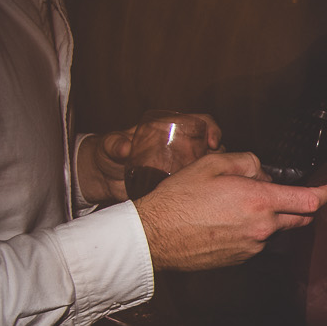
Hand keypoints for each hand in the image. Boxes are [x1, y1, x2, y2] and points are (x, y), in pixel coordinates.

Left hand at [77, 112, 222, 204]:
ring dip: (217, 178)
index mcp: (170, 129)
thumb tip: (123, 148)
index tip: (213, 142)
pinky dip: (206, 193)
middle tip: (216, 172)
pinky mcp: (181, 185)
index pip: (201, 122)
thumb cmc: (108, 153)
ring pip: (211, 169)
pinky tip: (204, 203)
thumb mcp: (110, 146)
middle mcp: (182, 147)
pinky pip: (199, 187)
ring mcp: (183, 167)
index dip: (212, 129)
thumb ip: (115, 144)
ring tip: (211, 189)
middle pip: (214, 148)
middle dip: (222, 158)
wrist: (105, 178)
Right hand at [133, 151, 326, 269]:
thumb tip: (262, 172)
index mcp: (259, 201)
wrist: (154, 236)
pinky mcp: (241, 259)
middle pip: (299, 218)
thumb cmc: (179, 199)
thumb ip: (246, 162)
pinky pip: (256, 242)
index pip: (309, 201)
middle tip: (283, 194)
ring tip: (235, 206)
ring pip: (274, 229)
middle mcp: (263, 228)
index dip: (324, 193)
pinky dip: (250, 231)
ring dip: (268, 218)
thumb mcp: (212, 164)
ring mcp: (253, 247)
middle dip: (299, 206)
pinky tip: (225, 222)